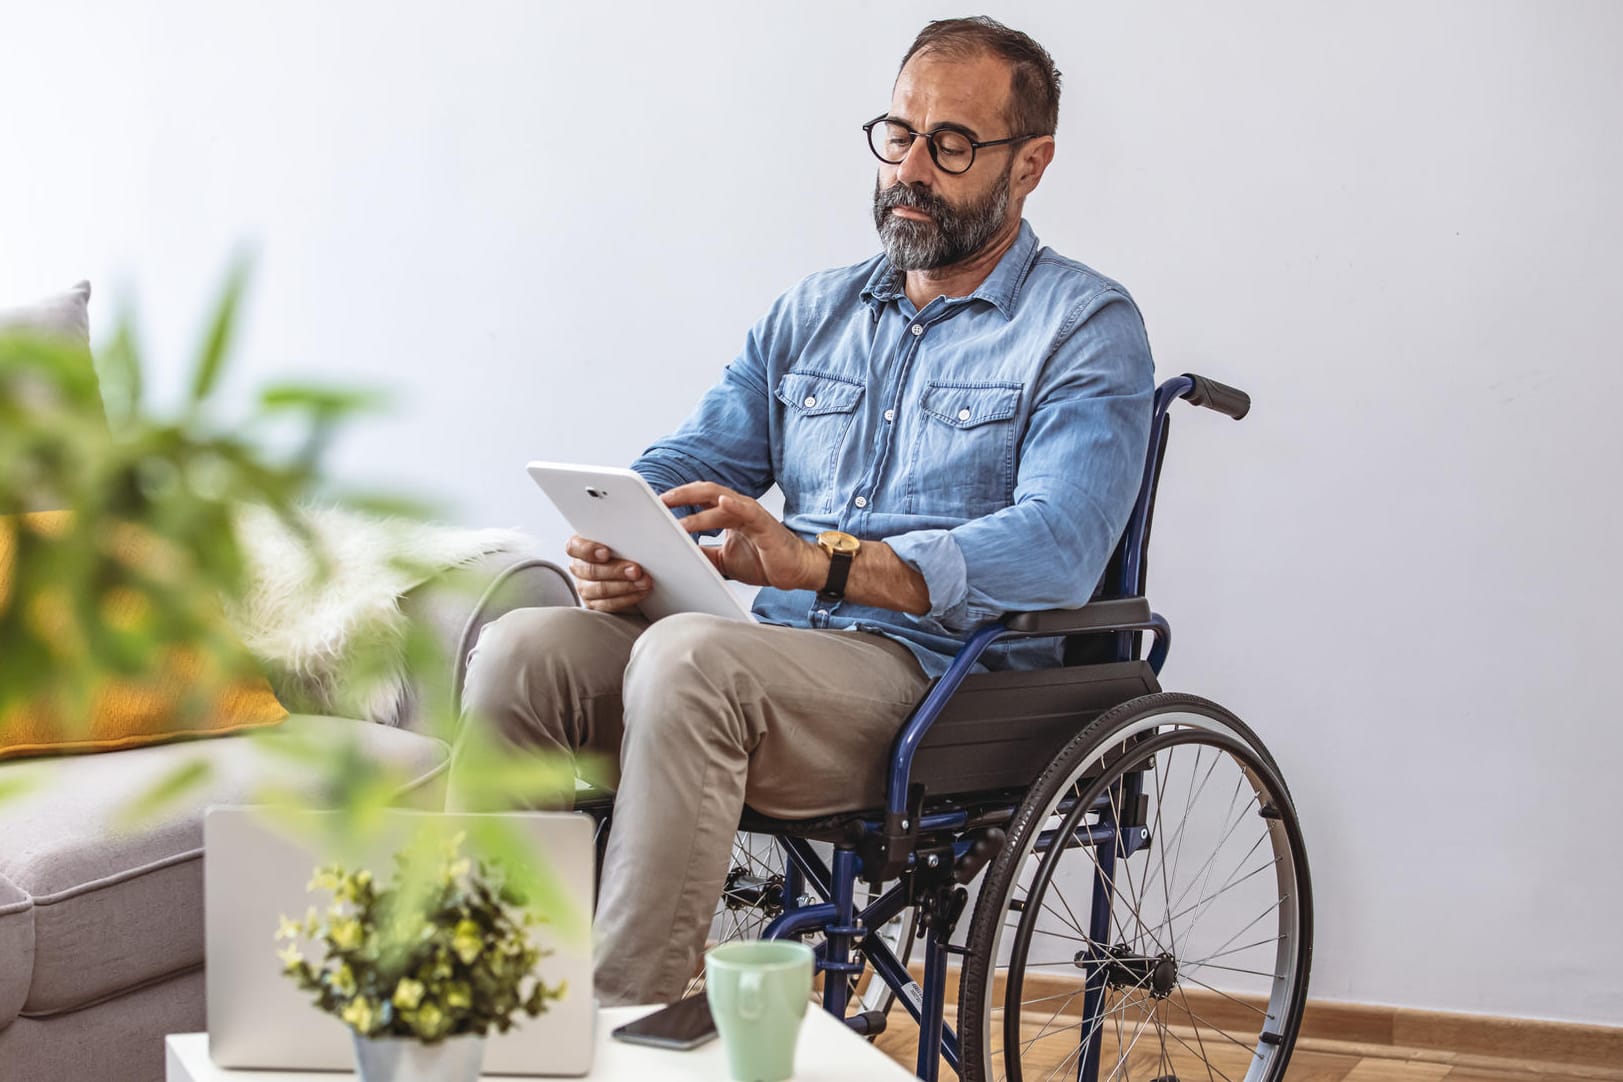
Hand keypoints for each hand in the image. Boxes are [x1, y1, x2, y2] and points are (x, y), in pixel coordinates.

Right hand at [566, 534, 652, 613]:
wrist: (630, 571)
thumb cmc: (622, 549)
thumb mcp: (619, 539)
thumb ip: (619, 537)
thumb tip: (635, 533)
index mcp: (579, 547)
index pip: (574, 547)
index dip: (588, 550)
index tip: (606, 553)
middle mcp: (579, 567)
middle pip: (590, 571)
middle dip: (616, 571)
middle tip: (636, 570)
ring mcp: (585, 587)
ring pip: (600, 590)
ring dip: (626, 586)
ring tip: (644, 582)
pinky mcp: (596, 604)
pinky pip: (609, 604)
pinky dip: (628, 598)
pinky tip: (640, 592)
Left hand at [662, 482, 822, 591]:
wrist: (793, 571)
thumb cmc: (763, 560)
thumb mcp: (723, 560)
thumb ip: (703, 553)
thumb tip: (677, 554)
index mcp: (728, 513)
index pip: (699, 498)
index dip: (678, 498)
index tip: (656, 504)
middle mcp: (737, 508)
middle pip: (705, 492)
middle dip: (681, 495)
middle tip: (660, 501)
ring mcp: (751, 513)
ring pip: (720, 502)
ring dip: (697, 511)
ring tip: (678, 517)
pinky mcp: (764, 524)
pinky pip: (747, 511)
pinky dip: (733, 505)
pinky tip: (721, 502)